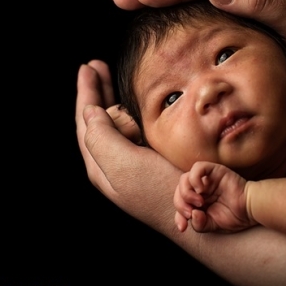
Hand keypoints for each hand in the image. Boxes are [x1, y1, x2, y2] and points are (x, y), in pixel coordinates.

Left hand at [76, 60, 179, 227]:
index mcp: (102, 165)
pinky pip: (136, 130)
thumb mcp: (125, 165)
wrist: (199, 219)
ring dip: (112, 98)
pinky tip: (136, 105)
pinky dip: (132, 111)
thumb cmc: (161, 193)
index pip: (86, 121)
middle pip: (99, 120)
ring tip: (110, 78)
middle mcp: (114, 164)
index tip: (87, 67)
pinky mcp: (155, 163)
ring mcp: (135, 164)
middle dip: (96, 92)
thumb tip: (90, 112)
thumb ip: (102, 138)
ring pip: (116, 123)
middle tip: (97, 66)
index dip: (86, 93)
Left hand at [174, 161, 253, 233]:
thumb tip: (192, 215)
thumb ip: (199, 224)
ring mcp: (206, 178)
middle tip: (190, 213)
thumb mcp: (212, 225)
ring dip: (186, 193)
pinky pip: (197, 167)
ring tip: (199, 203)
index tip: (183, 227)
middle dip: (181, 204)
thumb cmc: (235, 216)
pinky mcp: (214, 170)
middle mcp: (200, 188)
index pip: (180, 204)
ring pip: (184, 178)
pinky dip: (194, 178)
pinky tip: (201, 190)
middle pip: (179, 191)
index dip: (178, 216)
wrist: (251, 210)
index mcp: (197, 200)